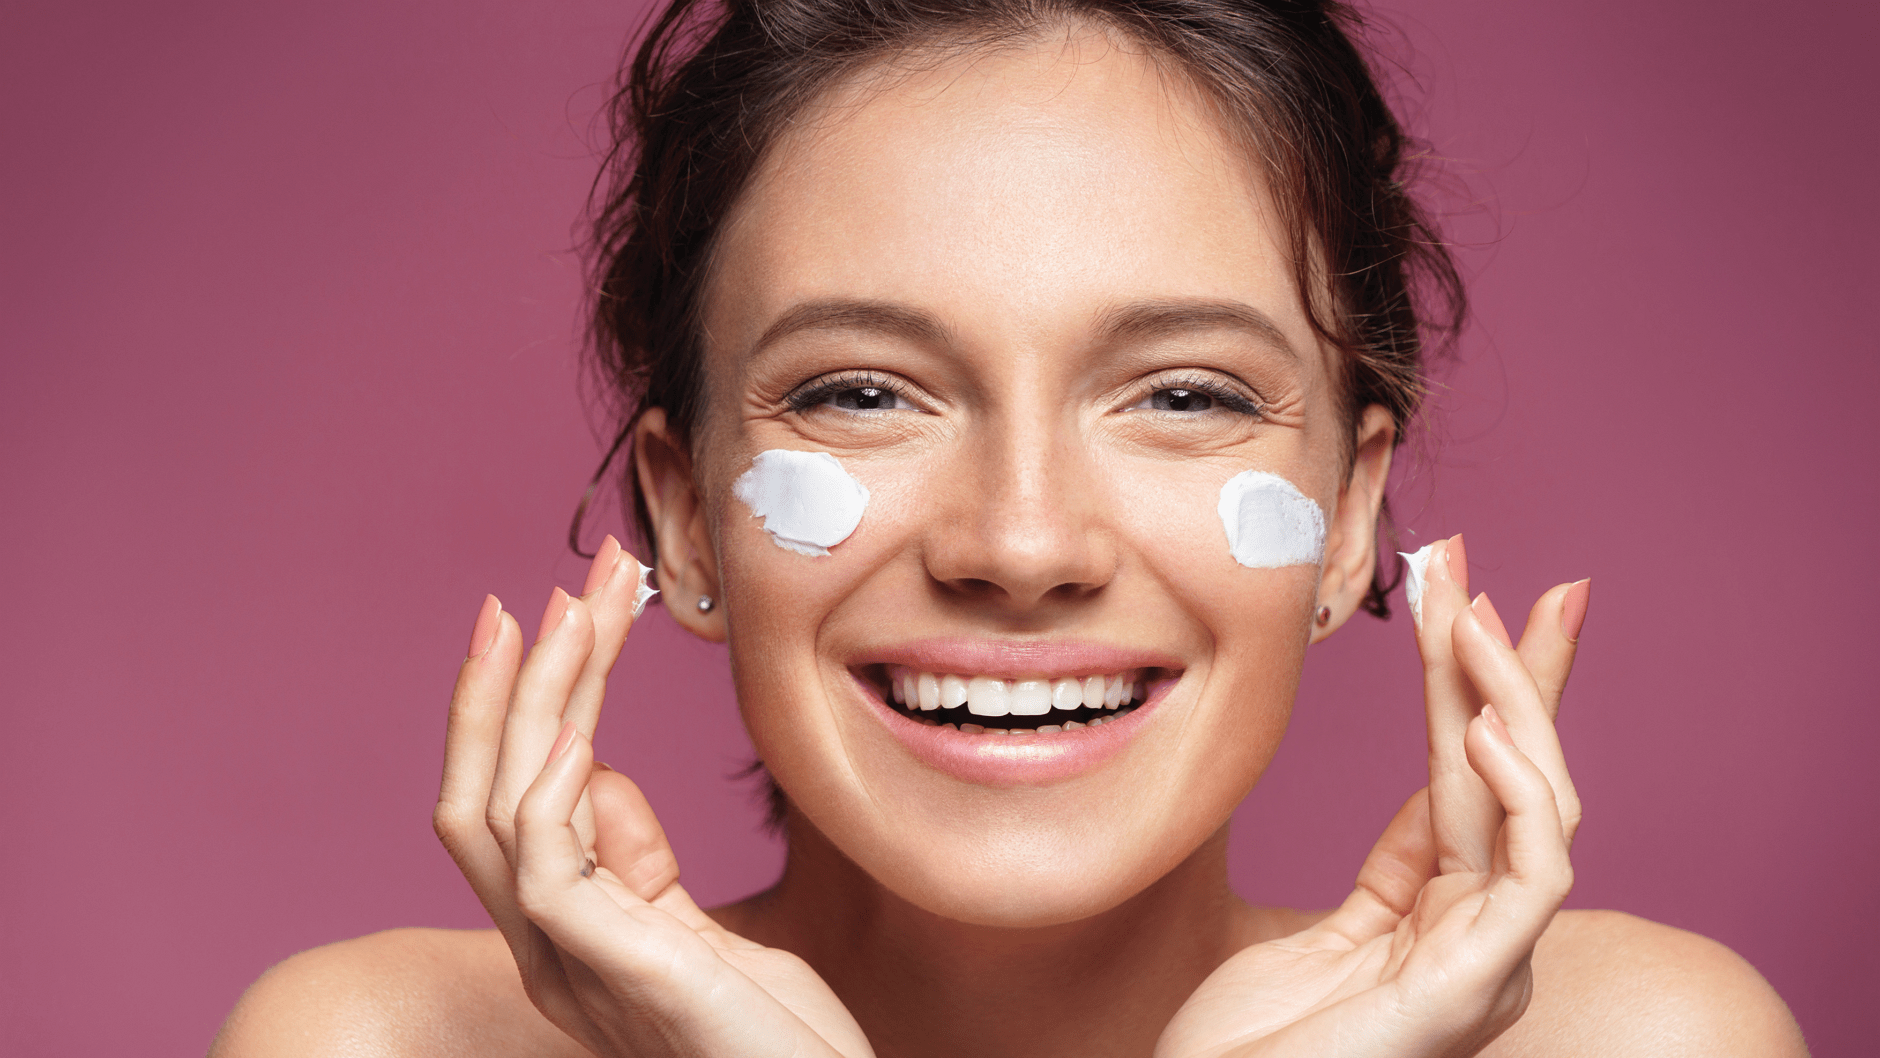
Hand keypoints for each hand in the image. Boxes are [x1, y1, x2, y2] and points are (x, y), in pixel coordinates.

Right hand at [432, 536, 873, 1057]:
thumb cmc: (780, 1047)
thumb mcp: (708, 939)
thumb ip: (641, 868)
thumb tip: (598, 770)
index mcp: (567, 934)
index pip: (510, 799)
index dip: (521, 704)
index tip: (562, 612)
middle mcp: (549, 949)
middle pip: (481, 794)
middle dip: (512, 680)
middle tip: (555, 583)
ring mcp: (573, 967)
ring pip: (498, 814)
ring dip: (535, 701)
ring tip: (574, 614)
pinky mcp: (619, 976)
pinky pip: (548, 873)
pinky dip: (552, 795)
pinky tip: (581, 731)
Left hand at [1157, 536, 1586, 1057]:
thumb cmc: (1253, 1049)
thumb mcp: (1329, 932)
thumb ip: (1398, 863)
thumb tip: (1440, 774)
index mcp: (1449, 918)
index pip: (1479, 777)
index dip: (1483, 685)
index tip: (1473, 594)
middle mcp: (1483, 936)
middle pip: (1519, 775)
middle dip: (1511, 664)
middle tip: (1474, 563)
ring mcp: (1486, 964)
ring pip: (1541, 808)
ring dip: (1510, 701)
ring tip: (1469, 618)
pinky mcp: (1473, 990)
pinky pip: (1533, 878)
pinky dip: (1522, 797)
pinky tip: (1480, 730)